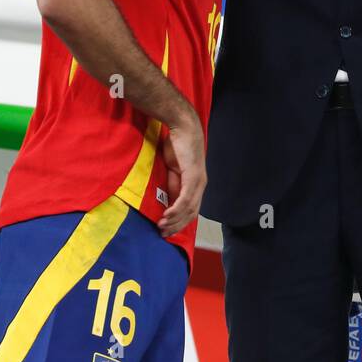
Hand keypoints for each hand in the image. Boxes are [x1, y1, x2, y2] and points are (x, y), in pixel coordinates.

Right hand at [156, 112, 206, 236]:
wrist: (183, 128)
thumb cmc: (177, 146)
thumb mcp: (173, 169)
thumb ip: (173, 184)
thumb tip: (167, 199)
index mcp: (196, 185)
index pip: (190, 210)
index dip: (179, 222)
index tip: (166, 229)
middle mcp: (200, 186)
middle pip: (190, 214)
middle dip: (175, 226)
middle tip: (162, 233)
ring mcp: (198, 182)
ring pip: (188, 209)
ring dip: (173, 220)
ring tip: (161, 226)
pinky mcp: (193, 177)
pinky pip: (185, 199)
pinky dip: (176, 209)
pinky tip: (166, 215)